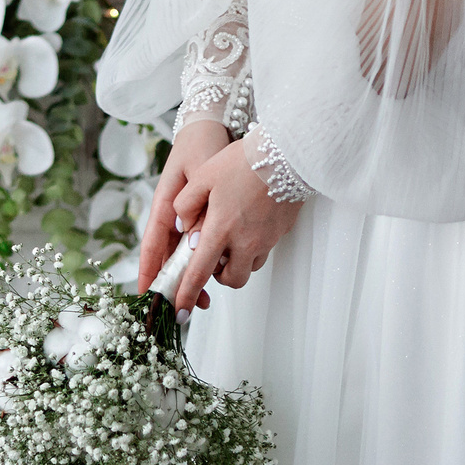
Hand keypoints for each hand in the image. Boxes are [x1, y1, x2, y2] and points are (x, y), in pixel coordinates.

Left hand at [139, 124, 301, 311]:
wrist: (285, 154)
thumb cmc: (242, 162)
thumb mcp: (203, 176)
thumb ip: (186, 204)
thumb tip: (182, 226)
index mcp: (221, 229)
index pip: (199, 272)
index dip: (187, 294)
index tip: (179, 310)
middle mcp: (245, 241)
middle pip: (231, 280)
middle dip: (219, 278)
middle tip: (212, 260)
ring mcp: (266, 239)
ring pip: (249, 267)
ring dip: (236, 263)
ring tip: (229, 238)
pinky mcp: (280, 233)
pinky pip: (263, 251)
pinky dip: (252, 249)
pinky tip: (247, 227)